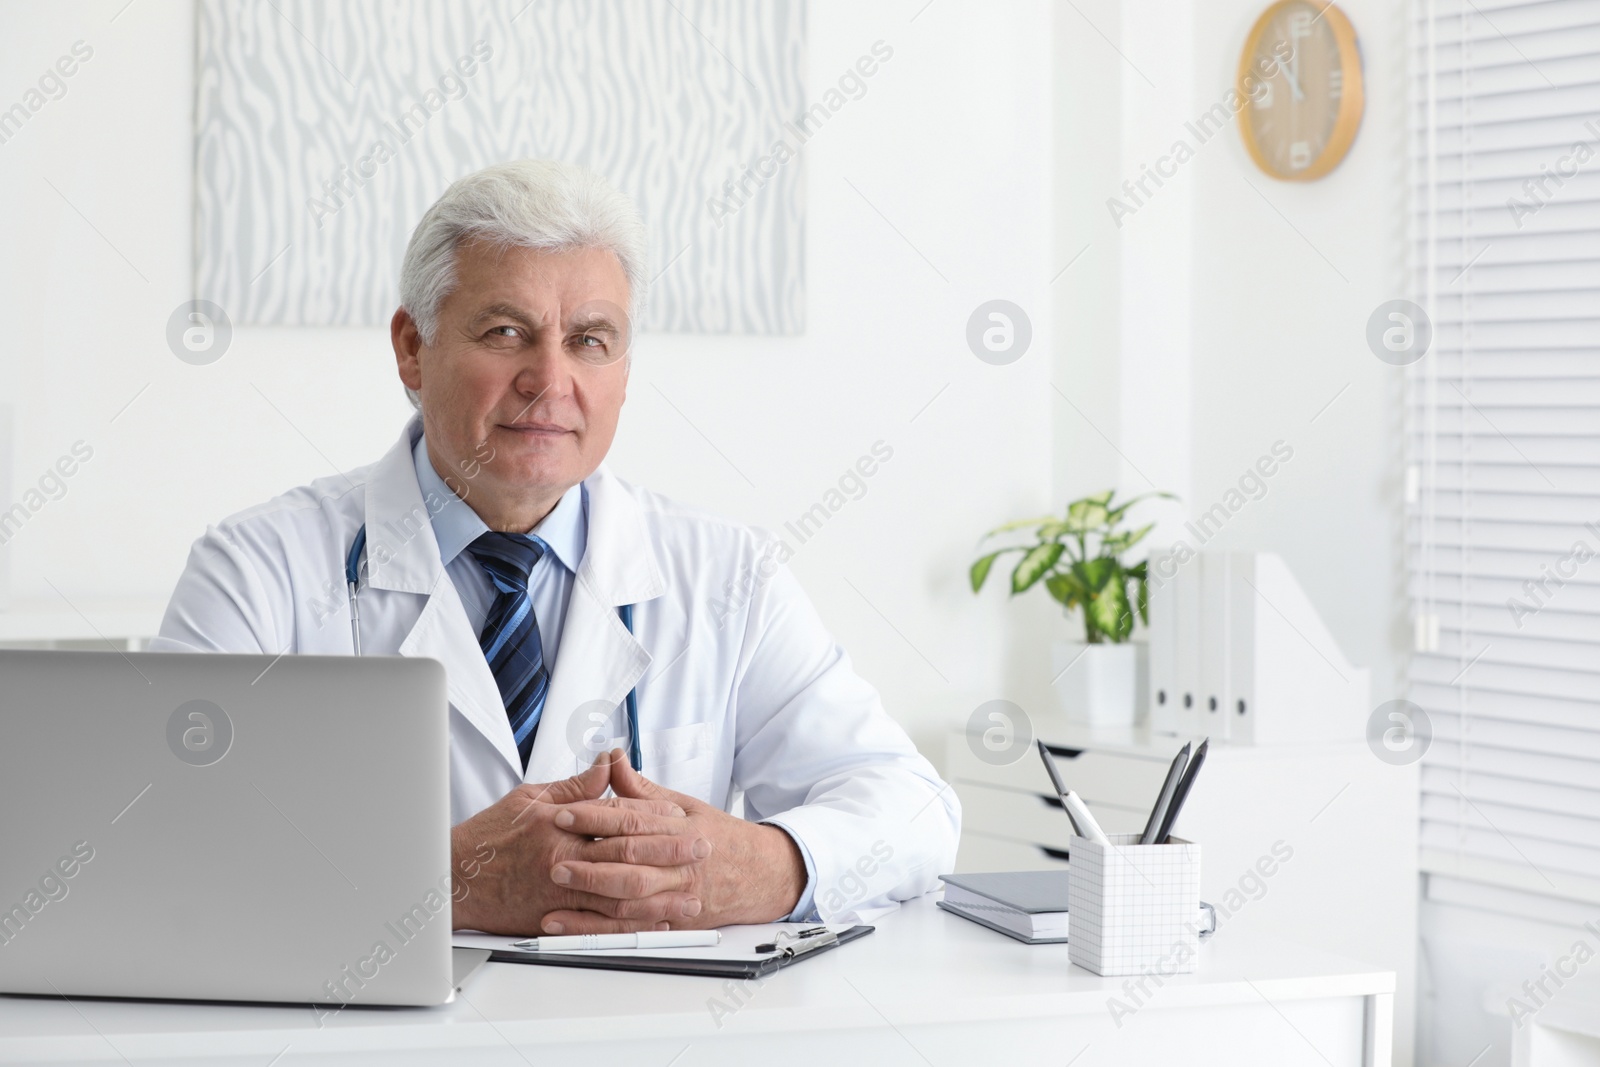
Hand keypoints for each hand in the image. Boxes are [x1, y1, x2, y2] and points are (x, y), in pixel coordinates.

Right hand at [449, 754, 711, 934]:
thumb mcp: (529, 798)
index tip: (679, 815)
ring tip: (691, 895)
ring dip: (659, 896)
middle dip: (669, 852)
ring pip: (619, 896)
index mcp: (558, 825)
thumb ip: (574, 786)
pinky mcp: (553, 919)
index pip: (615, 817)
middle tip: (701, 849)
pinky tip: (655, 924)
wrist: (452, 879)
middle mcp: (562, 859)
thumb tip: (608, 765)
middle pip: (626, 855)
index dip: (652, 815)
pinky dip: (631, 926)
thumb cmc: (487, 838)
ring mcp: (559, 893)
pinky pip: (599, 925)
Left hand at [537, 750, 805, 932]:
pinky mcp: (673, 923)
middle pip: (631, 861)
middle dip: (589, 859)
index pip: (634, 820)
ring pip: (631, 899)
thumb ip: (642, 790)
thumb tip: (612, 759)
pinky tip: (569, 926)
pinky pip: (631, 929)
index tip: (563, 813)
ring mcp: (678, 895)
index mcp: (682, 828)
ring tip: (556, 888)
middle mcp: (681, 863)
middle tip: (553, 855)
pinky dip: (598, 930)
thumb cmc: (719, 837)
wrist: (760, 875)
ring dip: (590, 896)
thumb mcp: (685, 805)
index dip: (596, 816)